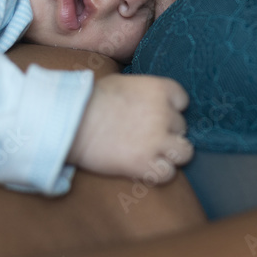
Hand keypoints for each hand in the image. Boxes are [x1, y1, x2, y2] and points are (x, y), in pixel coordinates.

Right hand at [70, 74, 192, 182]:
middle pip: (181, 127)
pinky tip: (146, 167)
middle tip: (146, 135)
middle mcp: (163, 114)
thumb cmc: (90, 100)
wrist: (71, 122)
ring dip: (172, 154)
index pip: (183, 101)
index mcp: (159, 89)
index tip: (156, 114)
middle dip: (167, 131)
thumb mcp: (123, 83)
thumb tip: (153, 101)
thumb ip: (146, 92)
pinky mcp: (144, 164)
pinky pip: (168, 173)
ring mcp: (156, 140)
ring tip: (156, 154)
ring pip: (185, 152)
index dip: (171, 109)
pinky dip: (160, 173)